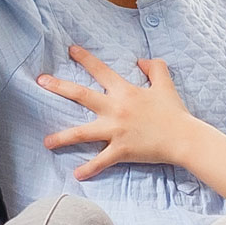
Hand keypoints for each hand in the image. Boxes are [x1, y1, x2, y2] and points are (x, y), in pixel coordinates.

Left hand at [35, 45, 206, 179]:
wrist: (184, 138)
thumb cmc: (175, 112)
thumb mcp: (166, 84)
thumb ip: (154, 68)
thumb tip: (140, 60)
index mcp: (126, 91)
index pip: (101, 71)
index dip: (85, 58)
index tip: (70, 50)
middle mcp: (116, 109)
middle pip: (81, 95)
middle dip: (59, 87)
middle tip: (41, 81)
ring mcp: (116, 130)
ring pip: (82, 132)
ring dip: (62, 137)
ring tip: (46, 142)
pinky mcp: (121, 150)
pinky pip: (101, 161)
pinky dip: (89, 169)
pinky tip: (76, 174)